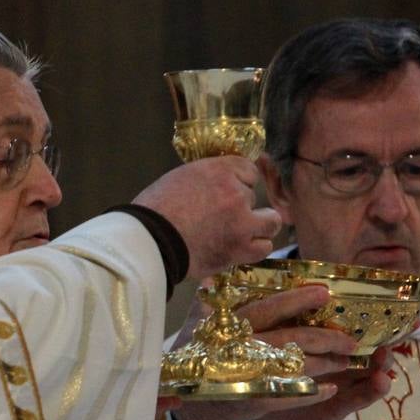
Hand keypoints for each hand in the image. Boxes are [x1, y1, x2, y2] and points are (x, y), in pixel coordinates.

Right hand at [134, 157, 280, 279]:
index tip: (225, 191)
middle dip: (241, 204)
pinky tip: (239, 247)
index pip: (248, 170)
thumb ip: (205, 180)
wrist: (150, 241)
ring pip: (270, 222)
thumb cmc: (154, 208)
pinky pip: (263, 247)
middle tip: (223, 215)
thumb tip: (215, 187)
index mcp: (219, 171)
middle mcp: (236, 194)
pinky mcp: (241, 249)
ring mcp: (242, 223)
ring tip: (241, 232)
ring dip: (257, 226)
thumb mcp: (179, 179)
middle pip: (253, 195)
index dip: (236, 181)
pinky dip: (253, 247)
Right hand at [171, 285, 343, 419]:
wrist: (182, 414)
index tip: (324, 293)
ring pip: (298, 364)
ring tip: (346, 360)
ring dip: (327, 363)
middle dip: (325, 335)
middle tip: (350, 337)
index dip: (296, 299)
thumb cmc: (188, 368)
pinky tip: (332, 389)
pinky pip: (293, 395)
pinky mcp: (254, 400)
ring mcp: (249, 374)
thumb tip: (213, 280)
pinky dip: (315, 392)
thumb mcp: (192, 333)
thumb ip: (206, 306)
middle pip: (291, 336)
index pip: (267, 308)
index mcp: (228, 327)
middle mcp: (240, 347)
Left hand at [246, 288, 393, 419]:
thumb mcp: (282, 348)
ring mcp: (345, 383)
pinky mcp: (340, 406)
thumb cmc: (279, 379)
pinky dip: (371, 390)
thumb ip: (293, 324)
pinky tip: (381, 382)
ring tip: (386, 354)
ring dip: (382, 361)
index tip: (399, 301)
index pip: (353, 323)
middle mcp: (342, 360)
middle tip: (397, 325)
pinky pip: (358, 397)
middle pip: (369, 344)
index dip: (377, 312)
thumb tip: (301, 291)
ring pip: (371, 369)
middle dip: (384, 333)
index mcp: (329, 341)